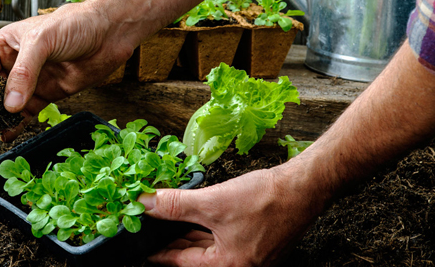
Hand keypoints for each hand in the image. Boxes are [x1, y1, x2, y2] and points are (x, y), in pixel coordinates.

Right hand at [0, 1, 139, 145]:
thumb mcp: (42, 41)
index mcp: (7, 44)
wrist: (109, 33)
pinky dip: (16, 125)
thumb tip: (10, 102)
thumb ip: (24, 72)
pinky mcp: (47, 94)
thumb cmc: (75, 23)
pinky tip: (6, 135)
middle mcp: (16, 63)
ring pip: (7, 105)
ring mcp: (32, 80)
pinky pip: (26, 113)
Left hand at [138, 165, 327, 265]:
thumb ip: (175, 205)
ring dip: (189, 233)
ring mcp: (251, 256)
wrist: (304, 187)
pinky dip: (207, 228)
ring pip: (209, 246)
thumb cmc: (266, 200)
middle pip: (195, 256)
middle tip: (151, 229)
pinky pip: (223, 238)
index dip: (158, 251)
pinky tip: (195, 215)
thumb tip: (145, 204)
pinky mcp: (258, 242)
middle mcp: (241, 266)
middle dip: (173, 240)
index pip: (181, 262)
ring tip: (169, 220)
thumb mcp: (212, 202)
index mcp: (228, 266)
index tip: (141, 246)